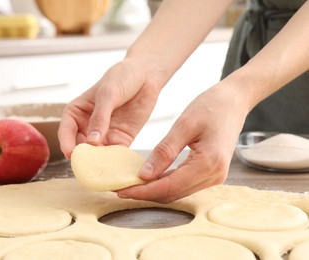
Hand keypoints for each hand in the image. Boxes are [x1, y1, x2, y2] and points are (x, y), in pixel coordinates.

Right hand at [58, 58, 165, 158]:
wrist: (146, 75)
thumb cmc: (121, 78)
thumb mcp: (108, 94)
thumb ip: (100, 117)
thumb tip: (92, 141)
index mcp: (76, 113)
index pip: (66, 132)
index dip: (67, 144)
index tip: (71, 154)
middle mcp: (86, 126)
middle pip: (80, 147)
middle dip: (83, 158)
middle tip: (88, 168)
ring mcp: (103, 135)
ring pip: (96, 154)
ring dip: (99, 163)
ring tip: (103, 172)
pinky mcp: (120, 139)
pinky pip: (115, 154)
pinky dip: (115, 162)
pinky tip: (117, 168)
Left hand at [117, 83, 248, 202]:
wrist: (234, 101)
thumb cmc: (211, 106)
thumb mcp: (184, 125)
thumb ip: (164, 151)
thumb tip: (144, 175)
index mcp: (208, 163)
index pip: (169, 186)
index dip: (143, 191)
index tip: (122, 190)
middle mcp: (214, 176)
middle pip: (173, 194)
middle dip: (146, 193)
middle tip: (121, 188)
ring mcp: (215, 177)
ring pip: (178, 192)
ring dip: (155, 190)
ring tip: (132, 184)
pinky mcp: (211, 174)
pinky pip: (184, 185)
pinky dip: (165, 183)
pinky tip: (150, 178)